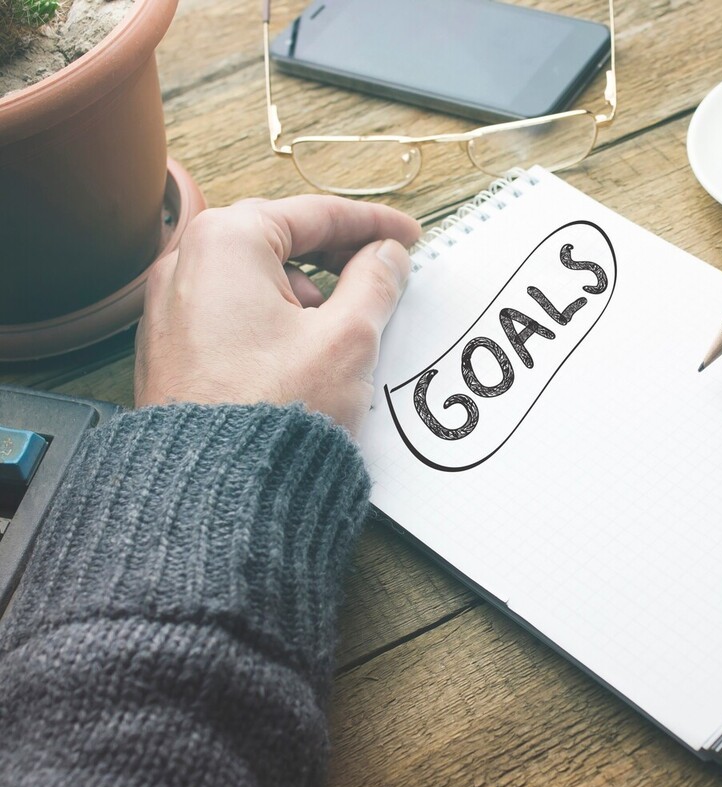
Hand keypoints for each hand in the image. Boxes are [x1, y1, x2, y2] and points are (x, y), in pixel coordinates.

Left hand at [135, 195, 421, 434]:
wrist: (216, 494)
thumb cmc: (277, 410)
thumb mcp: (348, 339)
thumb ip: (376, 282)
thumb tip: (387, 256)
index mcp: (226, 241)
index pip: (316, 215)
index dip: (373, 225)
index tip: (409, 237)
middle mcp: (185, 264)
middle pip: (281, 241)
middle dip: (338, 259)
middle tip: (383, 275)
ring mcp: (170, 309)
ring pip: (257, 281)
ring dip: (308, 294)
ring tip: (344, 331)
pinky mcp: (172, 350)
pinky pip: (234, 315)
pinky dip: (276, 322)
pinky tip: (305, 356)